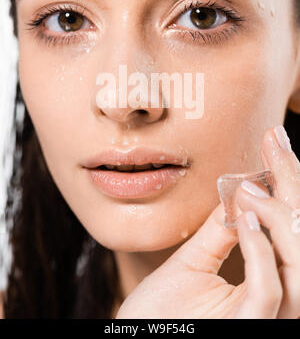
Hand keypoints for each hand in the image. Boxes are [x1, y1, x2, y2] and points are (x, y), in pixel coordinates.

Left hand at [115, 126, 299, 318]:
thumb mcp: (193, 263)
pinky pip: (269, 289)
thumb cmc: (161, 316)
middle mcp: (277, 303)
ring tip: (255, 185)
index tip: (275, 145)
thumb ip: (220, 232)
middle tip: (276, 143)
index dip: (288, 186)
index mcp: (267, 286)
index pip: (290, 230)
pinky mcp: (250, 327)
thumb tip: (238, 192)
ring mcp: (266, 318)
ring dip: (281, 215)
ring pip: (299, 264)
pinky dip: (261, 249)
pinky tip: (247, 217)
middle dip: (294, 186)